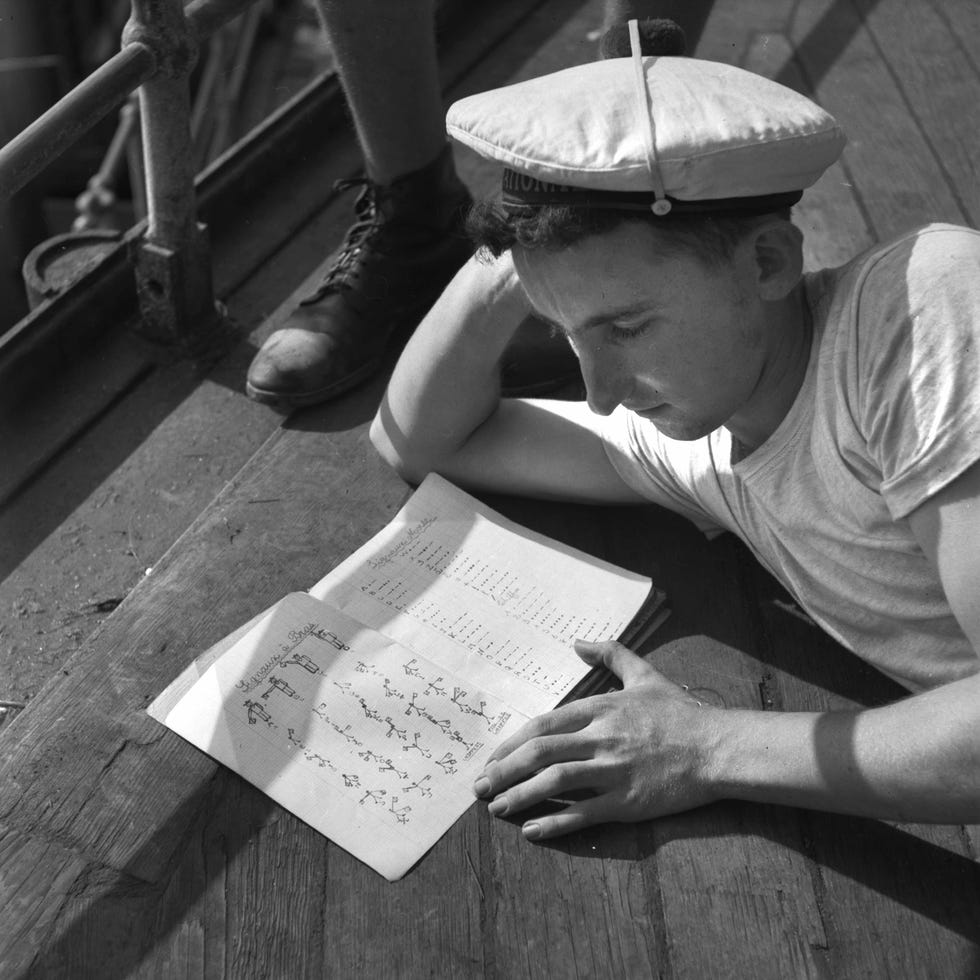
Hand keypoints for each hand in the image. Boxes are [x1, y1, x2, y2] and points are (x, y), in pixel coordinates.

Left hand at [473, 639, 715, 839]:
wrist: (717, 747)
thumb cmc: (680, 713)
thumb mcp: (644, 675)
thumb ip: (611, 654)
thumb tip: (578, 641)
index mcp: (601, 709)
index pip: (543, 725)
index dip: (511, 743)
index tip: (491, 758)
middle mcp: (602, 738)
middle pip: (541, 752)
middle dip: (504, 770)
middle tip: (480, 787)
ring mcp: (615, 771)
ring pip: (556, 782)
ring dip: (520, 795)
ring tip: (497, 809)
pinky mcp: (629, 802)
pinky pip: (584, 813)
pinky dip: (555, 823)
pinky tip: (532, 830)